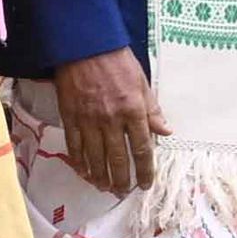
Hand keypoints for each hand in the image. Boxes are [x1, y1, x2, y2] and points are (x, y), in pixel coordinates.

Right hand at [49, 51, 165, 199]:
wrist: (84, 45)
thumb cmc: (117, 61)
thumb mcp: (142, 82)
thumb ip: (152, 110)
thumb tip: (166, 132)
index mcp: (133, 110)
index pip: (142, 149)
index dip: (144, 170)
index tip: (145, 184)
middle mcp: (111, 120)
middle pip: (118, 159)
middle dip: (122, 180)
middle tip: (123, 192)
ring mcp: (88, 120)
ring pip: (95, 157)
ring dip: (101, 176)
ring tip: (105, 188)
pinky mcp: (70, 117)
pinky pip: (75, 146)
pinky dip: (79, 162)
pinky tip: (84, 173)